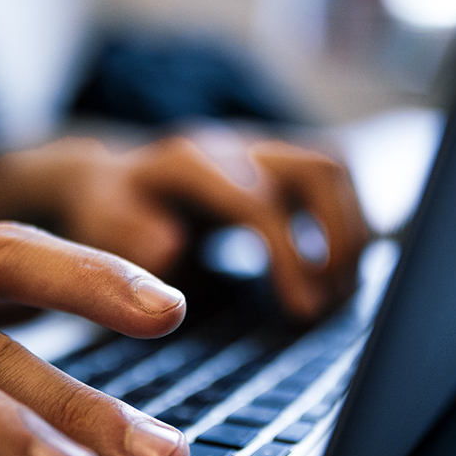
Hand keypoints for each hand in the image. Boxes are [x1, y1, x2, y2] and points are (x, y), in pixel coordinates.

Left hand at [0, 134, 368, 320]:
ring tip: (340, 290)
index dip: (290, 256)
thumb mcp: (103, 227)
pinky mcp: (271, 162)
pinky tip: (333, 268)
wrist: (110, 180)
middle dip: (340, 239)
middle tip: (332, 302)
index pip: (258, 201)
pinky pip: (329, 180)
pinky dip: (344, 223)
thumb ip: (131, 237)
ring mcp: (256, 147)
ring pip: (334, 169)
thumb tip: (171, 247)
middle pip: (318, 169)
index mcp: (188, 162)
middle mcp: (231, 145)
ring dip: (352, 231)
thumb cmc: (108, 212)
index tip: (304, 310)